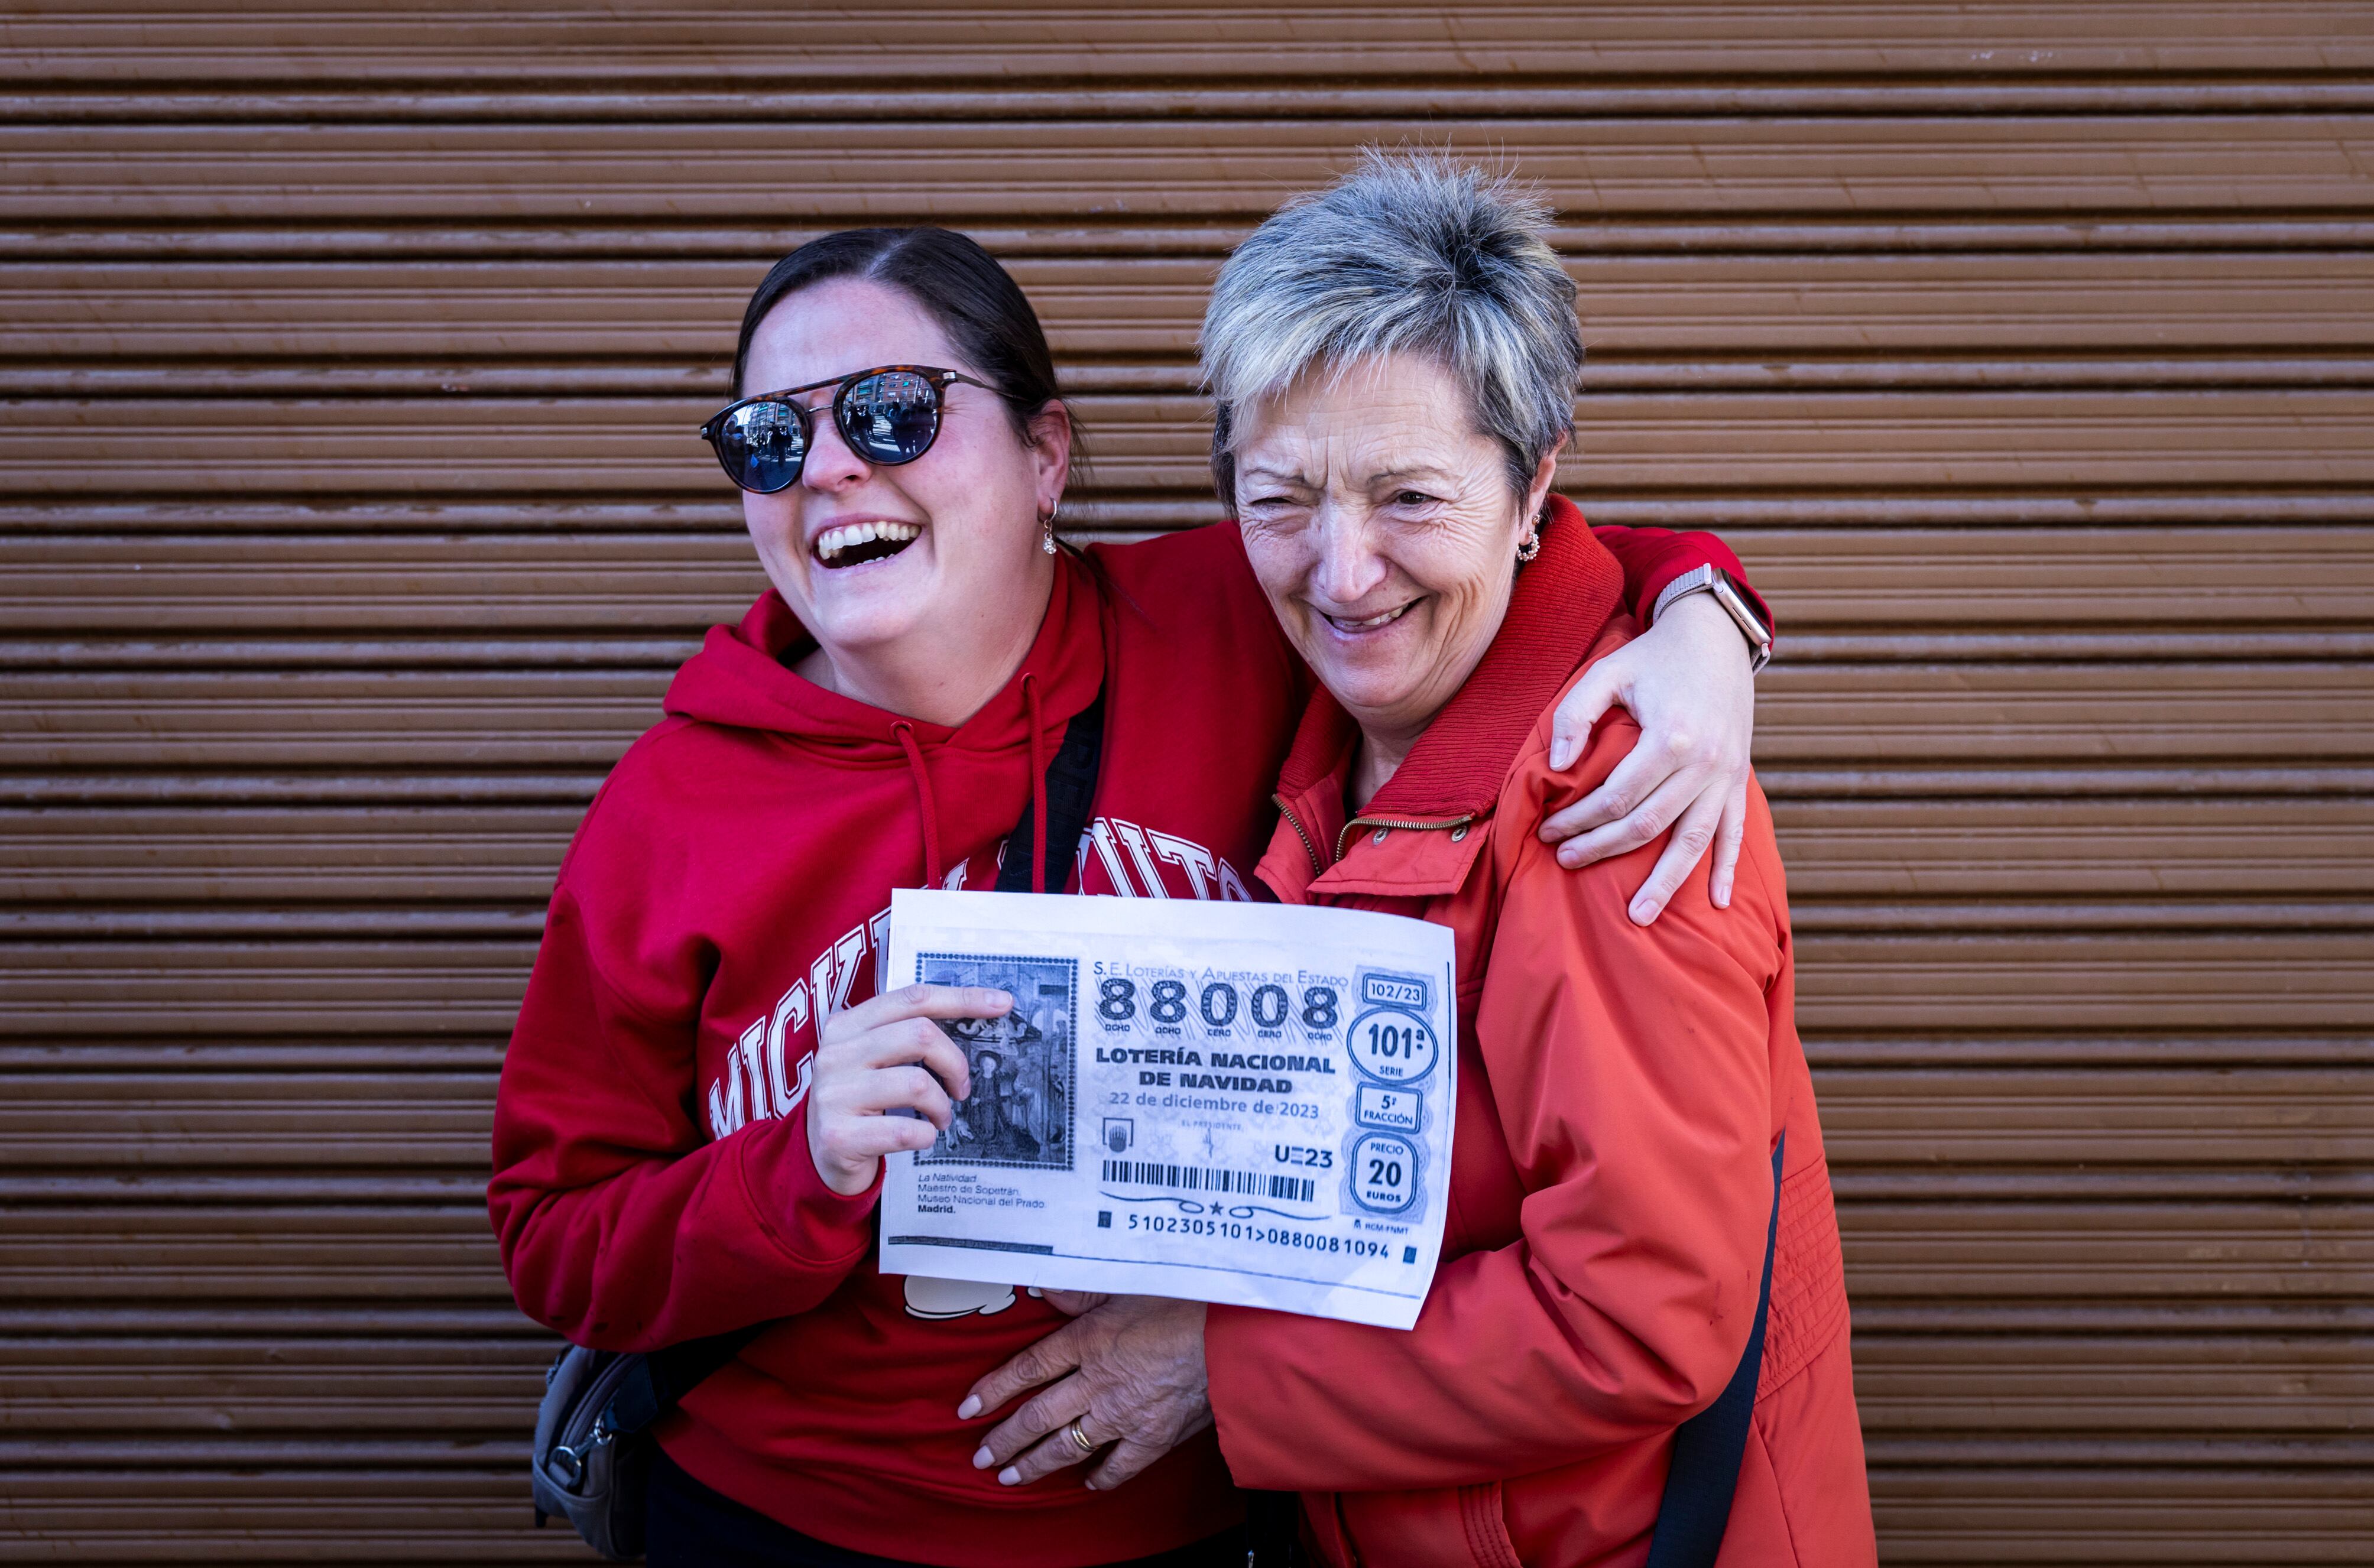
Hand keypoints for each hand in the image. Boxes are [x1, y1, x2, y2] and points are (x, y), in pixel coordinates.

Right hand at [805, 983, 1005, 1195]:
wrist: (818, 1157)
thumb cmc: (860, 1101)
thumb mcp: (872, 1059)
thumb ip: (905, 1034)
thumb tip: (979, 1010)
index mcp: (846, 1026)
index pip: (913, 998)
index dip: (962, 998)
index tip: (1002, 1003)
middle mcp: (835, 1054)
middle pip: (920, 1035)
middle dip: (955, 1063)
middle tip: (962, 1088)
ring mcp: (834, 1095)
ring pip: (917, 1084)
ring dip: (942, 1105)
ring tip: (941, 1117)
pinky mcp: (839, 1136)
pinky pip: (906, 1130)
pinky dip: (926, 1136)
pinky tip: (922, 1137)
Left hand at [957, 1295, 1209, 1490]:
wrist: (1233, 1337)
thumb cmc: (1184, 1300)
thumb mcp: (1127, 1281)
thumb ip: (1081, 1288)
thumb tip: (1042, 1286)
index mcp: (1087, 1340)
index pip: (1026, 1369)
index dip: (993, 1390)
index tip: (968, 1408)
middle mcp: (1096, 1382)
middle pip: (1037, 1416)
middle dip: (1004, 1440)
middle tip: (982, 1456)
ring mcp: (1124, 1414)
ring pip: (1067, 1446)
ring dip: (1034, 1464)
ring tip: (1011, 1477)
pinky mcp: (1154, 1437)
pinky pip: (1118, 1466)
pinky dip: (1100, 1477)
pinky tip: (1086, 1482)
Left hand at [1538, 592, 1755, 922]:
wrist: (1715, 637)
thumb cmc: (1653, 656)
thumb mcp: (1606, 671)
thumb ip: (1574, 714)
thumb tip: (1557, 767)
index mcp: (1670, 737)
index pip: (1616, 797)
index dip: (1579, 820)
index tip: (1548, 831)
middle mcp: (1704, 762)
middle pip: (1648, 824)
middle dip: (1602, 849)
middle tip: (1566, 861)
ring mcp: (1727, 774)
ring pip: (1693, 841)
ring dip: (1665, 881)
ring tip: (1638, 916)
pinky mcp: (1739, 779)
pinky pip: (1734, 832)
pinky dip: (1727, 868)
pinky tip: (1717, 902)